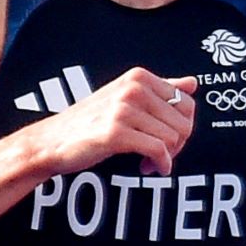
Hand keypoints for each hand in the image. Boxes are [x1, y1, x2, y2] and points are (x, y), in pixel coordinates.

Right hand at [25, 67, 196, 176]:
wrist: (52, 141)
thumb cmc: (90, 122)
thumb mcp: (125, 98)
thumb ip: (161, 90)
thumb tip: (192, 83)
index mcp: (138, 77)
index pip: (186, 103)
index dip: (182, 127)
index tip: (167, 140)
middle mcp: (133, 88)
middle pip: (183, 123)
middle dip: (176, 146)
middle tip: (158, 155)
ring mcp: (124, 109)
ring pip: (173, 138)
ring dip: (166, 157)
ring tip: (148, 161)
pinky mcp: (117, 132)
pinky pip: (159, 151)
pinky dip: (160, 165)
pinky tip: (148, 168)